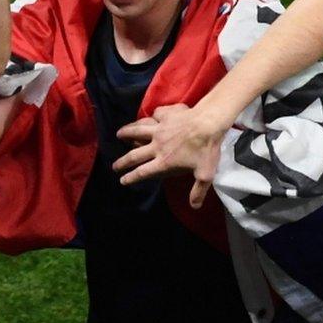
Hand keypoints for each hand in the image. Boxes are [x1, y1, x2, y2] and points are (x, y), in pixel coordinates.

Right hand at [112, 103, 226, 208]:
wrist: (208, 123)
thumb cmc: (206, 149)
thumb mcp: (205, 174)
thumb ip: (198, 191)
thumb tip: (194, 207)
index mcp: (164, 161)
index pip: (143, 172)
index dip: (131, 177)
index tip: (122, 180)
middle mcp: (157, 146)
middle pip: (135, 155)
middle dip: (122, 161)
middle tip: (114, 165)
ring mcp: (159, 130)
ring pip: (138, 131)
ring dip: (127, 133)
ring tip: (119, 134)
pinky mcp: (165, 116)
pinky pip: (156, 115)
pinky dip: (152, 116)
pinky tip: (152, 116)